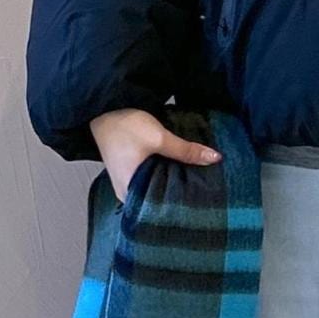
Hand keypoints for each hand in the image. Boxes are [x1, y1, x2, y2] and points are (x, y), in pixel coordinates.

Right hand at [89, 106, 221, 203]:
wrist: (105, 109)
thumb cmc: (123, 127)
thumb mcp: (159, 138)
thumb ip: (186, 151)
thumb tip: (214, 158)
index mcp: (130, 193)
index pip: (160, 208)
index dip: (181, 204)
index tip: (202, 200)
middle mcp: (128, 192)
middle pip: (160, 197)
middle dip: (180, 192)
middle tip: (205, 190)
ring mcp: (129, 182)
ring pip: (157, 186)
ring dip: (173, 180)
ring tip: (197, 180)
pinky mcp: (132, 170)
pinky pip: (152, 177)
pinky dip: (165, 172)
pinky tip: (180, 168)